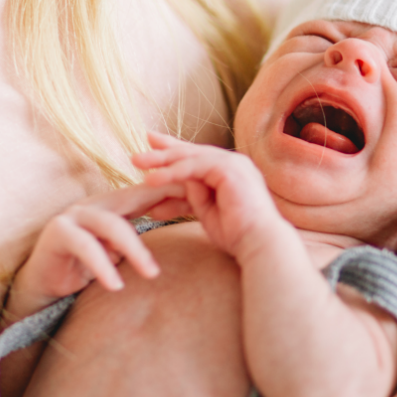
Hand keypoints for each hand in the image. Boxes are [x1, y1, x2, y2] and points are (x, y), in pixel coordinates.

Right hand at [7, 182, 179, 319]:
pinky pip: (85, 247)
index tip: (205, 197)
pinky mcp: (57, 234)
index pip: (149, 192)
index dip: (175, 191)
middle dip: (166, 201)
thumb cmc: (84, 270)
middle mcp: (95, 205)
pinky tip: (116, 286)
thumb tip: (177, 239)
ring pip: (111, 224)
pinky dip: (102, 266)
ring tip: (152, 274)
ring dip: (134, 249)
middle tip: (196, 214)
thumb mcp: (118, 254)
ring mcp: (74, 216)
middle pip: (135, 197)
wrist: (40, 287)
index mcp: (112, 205)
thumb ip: (140, 242)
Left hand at [133, 131, 289, 262]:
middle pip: (192, 152)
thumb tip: (171, 186)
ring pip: (190, 156)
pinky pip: (194, 167)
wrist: (259, 244)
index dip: (173, 154)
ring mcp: (234, 163)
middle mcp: (234, 163)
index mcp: (231, 172)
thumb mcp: (207, 211)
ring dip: (161, 160)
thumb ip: (192, 195)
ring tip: (137, 163)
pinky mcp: (230, 170)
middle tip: (138, 153)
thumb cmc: (237, 234)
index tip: (151, 152)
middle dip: (163, 152)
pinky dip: (172, 172)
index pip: (197, 158)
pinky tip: (152, 180)